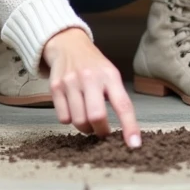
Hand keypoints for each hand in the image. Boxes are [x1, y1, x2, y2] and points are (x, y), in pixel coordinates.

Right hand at [42, 28, 141, 147]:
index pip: (123, 105)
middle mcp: (90, 77)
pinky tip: (73, 109)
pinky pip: (63, 118)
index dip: (130, 127)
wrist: (68, 45)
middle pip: (96, 116)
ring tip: (87, 119)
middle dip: (100, 131)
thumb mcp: (110, 75)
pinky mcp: (55, 87)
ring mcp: (71, 82)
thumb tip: (127, 131)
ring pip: (78, 121)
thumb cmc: (94, 66)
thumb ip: (117, 98)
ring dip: (85, 128)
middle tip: (102, 131)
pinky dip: (69, 120)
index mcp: (110, 76)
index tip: (134, 144)